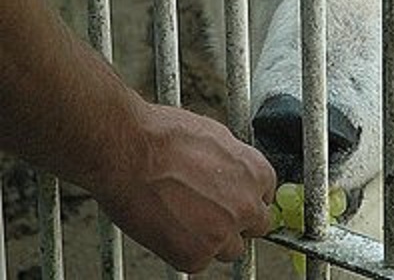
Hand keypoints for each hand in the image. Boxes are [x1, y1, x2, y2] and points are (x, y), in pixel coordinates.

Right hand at [93, 104, 276, 272]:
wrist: (127, 149)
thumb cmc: (163, 136)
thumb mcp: (215, 135)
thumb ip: (233, 161)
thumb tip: (233, 170)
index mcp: (256, 173)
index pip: (265, 196)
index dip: (245, 197)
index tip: (232, 198)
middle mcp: (246, 206)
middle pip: (255, 226)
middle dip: (236, 221)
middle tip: (210, 212)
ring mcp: (222, 233)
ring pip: (229, 249)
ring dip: (212, 238)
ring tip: (184, 218)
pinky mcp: (194, 255)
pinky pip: (197, 261)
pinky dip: (183, 249)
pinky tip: (167, 226)